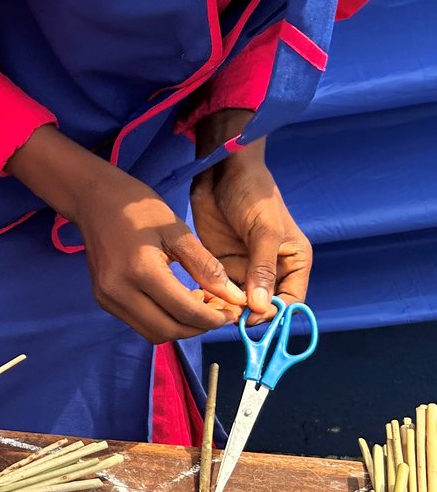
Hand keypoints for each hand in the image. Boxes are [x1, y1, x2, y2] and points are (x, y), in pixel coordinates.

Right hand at [6, 125, 245, 342]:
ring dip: (181, 327)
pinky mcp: (104, 301)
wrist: (95, 202)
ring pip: (153, 333)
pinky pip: (140, 323)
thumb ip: (207, 267)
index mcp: (140, 270)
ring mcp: (107, 299)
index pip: (183, 310)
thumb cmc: (140, 210)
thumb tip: (234, 298)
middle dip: (198, 327)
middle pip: (167, 330)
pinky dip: (164, 320)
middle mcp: (119, 291)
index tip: (233, 313)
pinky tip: (178, 301)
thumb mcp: (179, 232)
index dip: (213, 318)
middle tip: (220, 312)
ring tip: (200, 306)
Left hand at [192, 111, 311, 322]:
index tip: (252, 319)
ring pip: (238, 304)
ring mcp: (244, 270)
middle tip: (225, 316)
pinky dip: (210, 300)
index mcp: (293, 263)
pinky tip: (198, 300)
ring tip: (209, 309)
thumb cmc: (253, 194)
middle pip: (262, 308)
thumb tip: (260, 307)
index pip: (290, 301)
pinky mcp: (220, 266)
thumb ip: (263, 267)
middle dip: (246, 316)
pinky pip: (217, 292)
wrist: (222, 171)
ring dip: (225, 310)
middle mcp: (270, 272)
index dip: (274, 315)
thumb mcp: (264, 230)